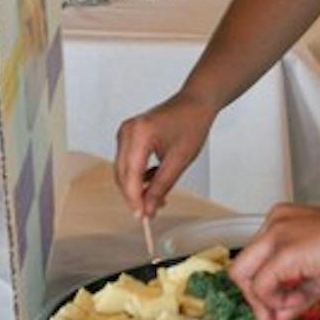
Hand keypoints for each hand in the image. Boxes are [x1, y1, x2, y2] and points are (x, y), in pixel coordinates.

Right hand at [114, 90, 218, 219]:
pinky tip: (154, 183)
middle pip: (123, 174)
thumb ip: (162, 185)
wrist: (196, 101)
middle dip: (135, 196)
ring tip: (158, 199)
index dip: (134, 198)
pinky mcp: (129, 135)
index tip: (142, 217)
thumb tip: (149, 209)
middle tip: (150, 213)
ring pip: (124, 170)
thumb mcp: (180, 159)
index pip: (130, 174)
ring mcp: (126, 132)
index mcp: (140, 133)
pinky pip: (128, 162)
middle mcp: (127, 131)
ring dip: (137, 187)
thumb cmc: (192, 123)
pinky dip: (139, 175)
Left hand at [228, 200, 319, 319]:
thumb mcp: (316, 278)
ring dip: (265, 301)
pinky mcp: (283, 250)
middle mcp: (272, 224)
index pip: (253, 263)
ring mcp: (275, 234)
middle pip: (241, 269)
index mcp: (279, 225)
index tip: (272, 313)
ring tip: (293, 304)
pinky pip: (262, 285)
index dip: (260, 293)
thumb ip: (291, 298)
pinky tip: (299, 298)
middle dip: (255, 300)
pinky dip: (276, 300)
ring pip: (243, 276)